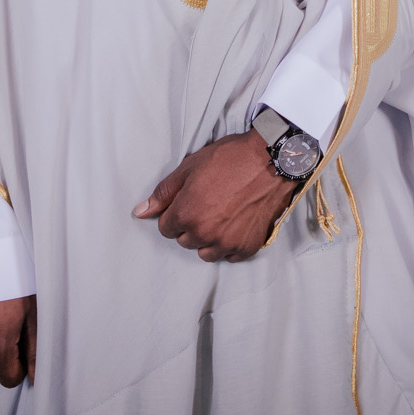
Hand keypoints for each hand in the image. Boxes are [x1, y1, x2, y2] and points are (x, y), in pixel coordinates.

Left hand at [134, 132, 300, 261]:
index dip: (175, 213)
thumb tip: (140, 212)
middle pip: (185, 241)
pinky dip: (229, 244)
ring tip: (221, 216)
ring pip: (206, 252)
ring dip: (208, 238)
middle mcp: (205, 234)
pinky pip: (229, 256)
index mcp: (186, 214)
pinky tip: (236, 224)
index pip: (166, 228)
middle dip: (191, 225)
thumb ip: (164, 192)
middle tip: (207, 204)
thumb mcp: (191, 167)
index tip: (188, 202)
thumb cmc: (231, 159)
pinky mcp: (247, 247)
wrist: (273, 160)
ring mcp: (227, 243)